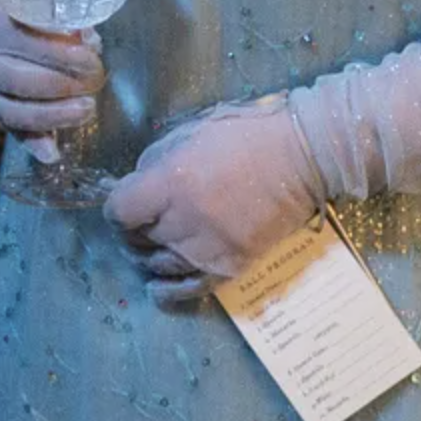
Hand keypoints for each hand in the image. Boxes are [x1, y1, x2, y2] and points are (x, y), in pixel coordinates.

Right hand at [0, 0, 104, 161]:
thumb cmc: (23, 20)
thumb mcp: (36, 10)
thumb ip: (63, 25)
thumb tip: (92, 42)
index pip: (29, 43)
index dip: (63, 54)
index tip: (92, 58)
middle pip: (21, 80)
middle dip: (62, 85)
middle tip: (95, 82)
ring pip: (15, 112)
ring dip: (54, 116)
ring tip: (87, 110)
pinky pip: (13, 133)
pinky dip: (34, 145)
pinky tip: (53, 154)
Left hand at [104, 94, 325, 301]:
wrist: (304, 156)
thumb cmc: (247, 134)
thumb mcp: (192, 131)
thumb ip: (158, 160)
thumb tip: (137, 186)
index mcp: (171, 182)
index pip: (118, 211)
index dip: (116, 208)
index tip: (125, 203)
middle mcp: (183, 221)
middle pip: (136, 239)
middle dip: (134, 228)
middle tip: (145, 219)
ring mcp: (207, 249)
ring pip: (157, 265)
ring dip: (150, 254)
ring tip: (157, 243)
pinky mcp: (230, 267)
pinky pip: (187, 289)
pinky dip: (167, 290)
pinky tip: (158, 285)